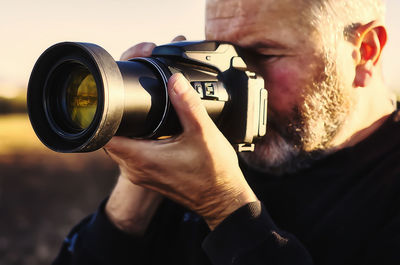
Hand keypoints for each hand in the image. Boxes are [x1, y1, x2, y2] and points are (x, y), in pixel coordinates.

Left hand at [105, 72, 257, 229]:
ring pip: (121, 150)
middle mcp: (135, 170)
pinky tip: (153, 136)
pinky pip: (132, 158)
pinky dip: (136, 145)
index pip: (104, 136)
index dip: (105, 116)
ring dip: (127, 134)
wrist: (222, 199)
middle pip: (110, 141)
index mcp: (142, 158)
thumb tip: (175, 80)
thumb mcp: (203, 132)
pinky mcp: (149, 178)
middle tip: (132, 106)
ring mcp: (141, 176)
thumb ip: (187, 104)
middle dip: (116, 122)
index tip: (116, 102)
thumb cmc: (214, 172)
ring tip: (143, 119)